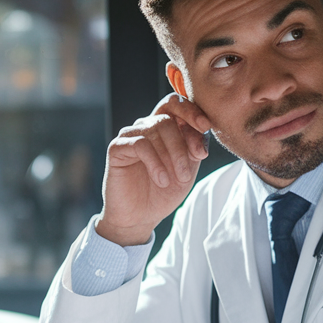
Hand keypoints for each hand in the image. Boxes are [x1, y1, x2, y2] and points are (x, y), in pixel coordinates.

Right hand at [97, 94, 208, 245]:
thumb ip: (194, 147)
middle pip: (168, 118)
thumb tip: (202, 128)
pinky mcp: (117, 148)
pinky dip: (156, 162)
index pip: (175, 105)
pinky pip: (140, 144)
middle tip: (189, 170)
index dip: (191, 111)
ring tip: (178, 179)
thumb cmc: (163, 193)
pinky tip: (162, 180)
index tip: (205, 126)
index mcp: (163, 128)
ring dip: (174, 155)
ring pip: (157, 128)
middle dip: (184, 143)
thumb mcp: (187, 169)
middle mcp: (145, 127)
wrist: (140, 218)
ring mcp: (130, 135)